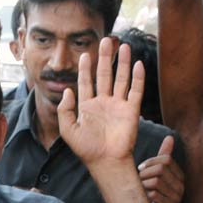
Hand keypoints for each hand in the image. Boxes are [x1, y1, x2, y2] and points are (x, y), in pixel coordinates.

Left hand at [59, 36, 142, 168]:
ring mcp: (118, 106)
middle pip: (104, 75)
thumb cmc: (87, 149)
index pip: (86, 82)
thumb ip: (65, 110)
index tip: (85, 54)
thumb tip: (67, 90)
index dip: (85, 69)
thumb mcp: (68, 130)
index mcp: (87, 107)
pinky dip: (138, 78)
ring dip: (122, 63)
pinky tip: (138, 64)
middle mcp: (103, 103)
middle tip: (105, 41)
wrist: (107, 162)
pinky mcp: (131, 110)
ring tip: (123, 46)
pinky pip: (136, 91)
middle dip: (105, 58)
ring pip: (121, 79)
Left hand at [138, 135, 184, 202]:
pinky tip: (143, 199)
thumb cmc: (151, 192)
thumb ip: (164, 156)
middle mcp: (181, 187)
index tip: (140, 169)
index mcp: (180, 175)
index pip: (166, 160)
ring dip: (143, 185)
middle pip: (160, 170)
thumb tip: (170, 137)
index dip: (150, 162)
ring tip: (140, 190)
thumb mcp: (157, 172)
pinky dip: (144, 195)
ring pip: (155, 182)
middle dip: (145, 174)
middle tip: (138, 181)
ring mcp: (177, 199)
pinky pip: (154, 195)